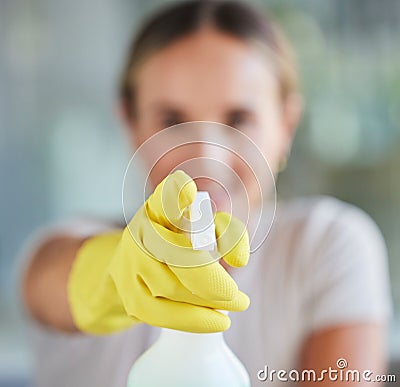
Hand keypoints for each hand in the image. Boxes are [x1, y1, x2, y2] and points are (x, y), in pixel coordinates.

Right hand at [68, 170, 249, 333]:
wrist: (135, 270)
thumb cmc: (177, 244)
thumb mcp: (200, 227)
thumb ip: (225, 232)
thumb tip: (239, 259)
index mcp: (159, 208)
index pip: (164, 196)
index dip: (175, 194)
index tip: (188, 191)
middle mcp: (142, 231)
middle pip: (174, 252)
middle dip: (210, 278)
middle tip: (238, 295)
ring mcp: (130, 264)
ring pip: (171, 287)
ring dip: (209, 301)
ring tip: (237, 304)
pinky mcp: (129, 295)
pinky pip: (161, 314)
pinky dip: (194, 320)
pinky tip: (216, 321)